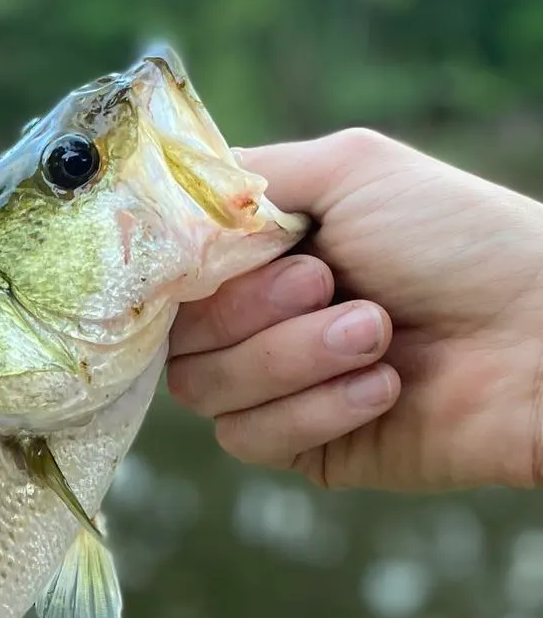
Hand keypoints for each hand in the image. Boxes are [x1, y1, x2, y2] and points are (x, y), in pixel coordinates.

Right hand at [167, 129, 542, 489]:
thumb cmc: (459, 240)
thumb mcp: (349, 169)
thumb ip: (242, 181)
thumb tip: (158, 213)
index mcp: (261, 255)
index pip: (168, 276)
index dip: (178, 274)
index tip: (214, 259)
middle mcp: (256, 321)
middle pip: (176, 337)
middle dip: (249, 311)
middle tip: (328, 285)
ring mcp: (275, 388)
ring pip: (206, 391)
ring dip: (291, 358)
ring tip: (378, 335)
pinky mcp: (302, 448)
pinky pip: (249, 439)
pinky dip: (315, 410)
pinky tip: (383, 388)